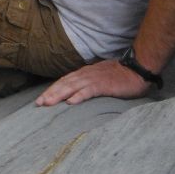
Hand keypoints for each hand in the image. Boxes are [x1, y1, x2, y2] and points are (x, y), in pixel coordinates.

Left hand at [35, 60, 151, 106]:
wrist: (137, 70)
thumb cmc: (119, 75)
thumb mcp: (98, 77)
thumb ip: (87, 83)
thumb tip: (76, 92)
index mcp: (83, 74)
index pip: (63, 82)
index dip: (51, 90)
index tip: (41, 99)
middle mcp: (85, 75)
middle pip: (63, 84)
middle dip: (50, 93)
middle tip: (38, 103)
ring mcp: (94, 79)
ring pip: (72, 87)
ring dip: (59, 95)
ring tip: (48, 103)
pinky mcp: (104, 85)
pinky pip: (89, 91)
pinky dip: (79, 96)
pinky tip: (71, 102)